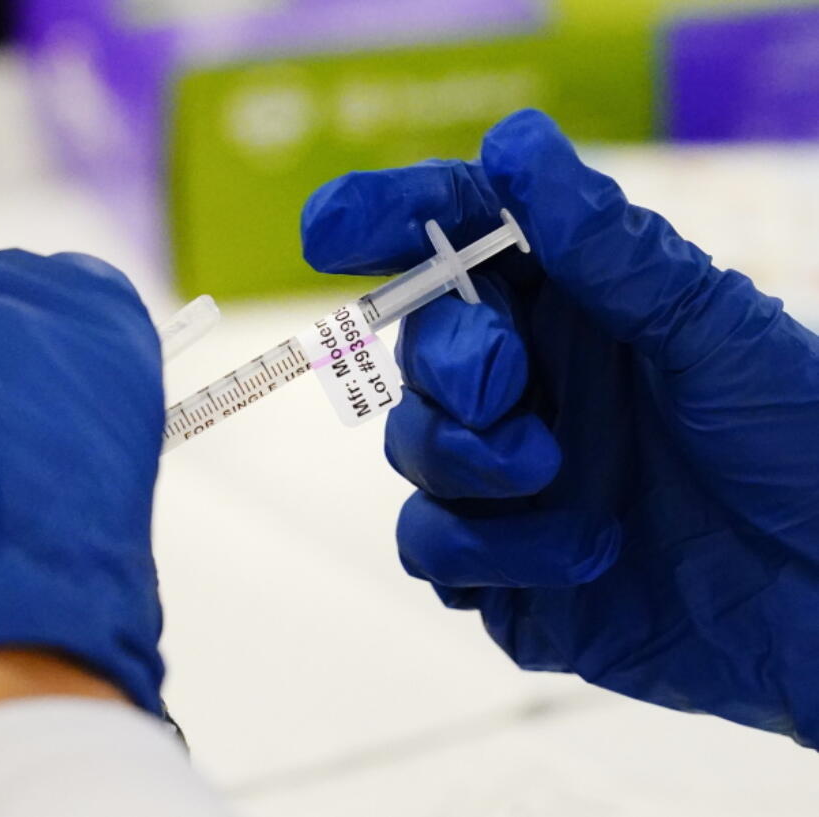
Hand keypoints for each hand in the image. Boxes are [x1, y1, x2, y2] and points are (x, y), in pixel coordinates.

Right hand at [301, 110, 818, 746]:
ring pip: (413, 450)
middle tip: (509, 382)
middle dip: (451, 363)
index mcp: (577, 311)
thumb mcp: (715, 332)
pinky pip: (434, 551)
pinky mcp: (505, 573)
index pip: (459, 244)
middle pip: (422, 351)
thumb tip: (513, 145)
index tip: (328, 227)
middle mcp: (533, 389)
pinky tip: (586, 552)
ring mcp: (511, 483)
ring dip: (469, 459)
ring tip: (554, 472)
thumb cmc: (798, 444)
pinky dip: (489, 551)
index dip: (386, 221)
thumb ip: (609, 251)